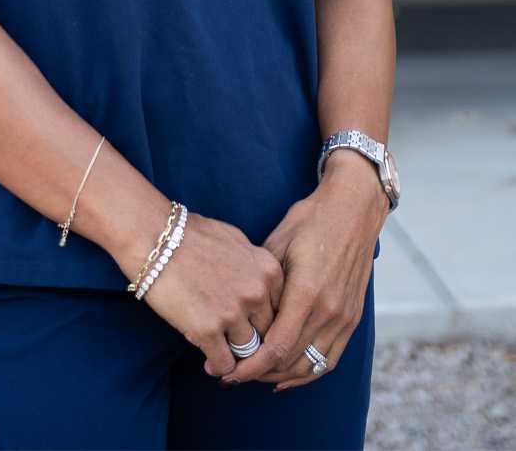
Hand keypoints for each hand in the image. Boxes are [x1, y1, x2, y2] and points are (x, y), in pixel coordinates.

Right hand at [137, 211, 284, 377]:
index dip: (265, 322)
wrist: (154, 236)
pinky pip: (224, 364)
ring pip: (246, 352)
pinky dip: (217, 366)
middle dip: (252, 340)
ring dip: (234, 354)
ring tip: (221, 352)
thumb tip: (261, 289)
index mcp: (268, 270)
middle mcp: (256, 292)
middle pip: (266, 333)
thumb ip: (255, 268)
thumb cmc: (191, 235)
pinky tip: (208, 361)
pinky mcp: (207, 330)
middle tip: (236, 345)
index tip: (252, 327)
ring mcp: (232, 312)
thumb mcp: (236, 242)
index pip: (281, 311)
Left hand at [220, 151, 387, 388]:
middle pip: (291, 361)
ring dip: (282, 376)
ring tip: (255, 376)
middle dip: (260, 373)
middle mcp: (329, 311)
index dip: (251, 366)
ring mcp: (344, 317)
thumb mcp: (277, 244)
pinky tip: (287, 374)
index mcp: (308, 292)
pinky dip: (308, 372)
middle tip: (233, 375)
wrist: (353, 208)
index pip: (277, 347)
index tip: (229, 373)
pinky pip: (330, 358)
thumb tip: (239, 314)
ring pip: (311, 366)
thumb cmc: (310, 220)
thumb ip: (262, 283)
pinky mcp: (352, 317)